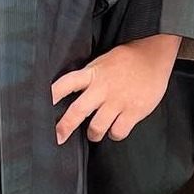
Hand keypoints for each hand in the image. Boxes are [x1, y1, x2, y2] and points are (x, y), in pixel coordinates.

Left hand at [51, 35, 180, 144]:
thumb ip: (88, 79)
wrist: (154, 55)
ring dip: (94, 134)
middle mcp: (102, 88)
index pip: (66, 84)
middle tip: (58, 137)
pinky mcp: (134, 111)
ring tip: (95, 132)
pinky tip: (115, 129)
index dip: (51, 95)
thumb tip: (71, 95)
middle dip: (64, 127)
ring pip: (97, 127)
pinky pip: (118, 132)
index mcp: (92, 74)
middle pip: (77, 111)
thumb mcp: (102, 63)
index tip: (39, 106)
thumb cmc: (126, 60)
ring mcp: (118, 101)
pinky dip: (115, 134)